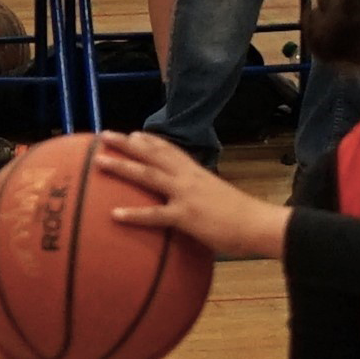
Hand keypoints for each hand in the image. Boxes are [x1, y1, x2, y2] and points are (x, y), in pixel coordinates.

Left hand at [96, 130, 289, 257]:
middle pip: (152, 155)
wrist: (260, 225)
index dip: (150, 141)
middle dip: (126, 144)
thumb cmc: (246, 217)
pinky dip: (134, 215)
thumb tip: (197, 205)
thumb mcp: (221, 197)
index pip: (171, 151)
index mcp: (198, 174)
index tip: (133, 133)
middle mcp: (188, 178)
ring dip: (122, 167)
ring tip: (99, 162)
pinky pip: (155, 215)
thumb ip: (204, 197)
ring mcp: (186, 195)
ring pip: (148, 176)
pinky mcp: (186, 216)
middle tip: (104, 136)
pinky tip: (114, 215)